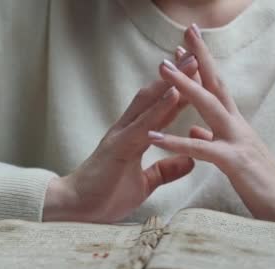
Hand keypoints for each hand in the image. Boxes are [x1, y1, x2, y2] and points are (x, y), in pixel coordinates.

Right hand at [43, 55, 199, 222]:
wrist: (75, 209)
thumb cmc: (105, 195)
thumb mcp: (144, 183)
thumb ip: (165, 170)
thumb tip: (190, 161)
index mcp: (135, 136)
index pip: (162, 108)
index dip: (181, 90)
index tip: (199, 74)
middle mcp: (128, 129)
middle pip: (156, 96)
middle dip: (177, 76)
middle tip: (197, 54)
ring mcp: (121, 135)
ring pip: (150, 102)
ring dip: (172, 82)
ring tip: (192, 64)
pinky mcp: (117, 147)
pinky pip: (142, 125)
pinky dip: (160, 109)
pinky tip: (175, 95)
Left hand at [149, 25, 274, 223]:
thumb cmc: (262, 183)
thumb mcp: (234, 158)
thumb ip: (213, 140)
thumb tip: (196, 129)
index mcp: (234, 125)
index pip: (216, 88)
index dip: (201, 66)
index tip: (185, 47)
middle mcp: (237, 126)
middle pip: (217, 84)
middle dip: (199, 57)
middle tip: (184, 33)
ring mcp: (237, 141)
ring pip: (210, 106)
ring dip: (185, 85)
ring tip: (163, 68)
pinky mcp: (235, 162)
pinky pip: (201, 150)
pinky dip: (176, 142)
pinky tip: (154, 137)